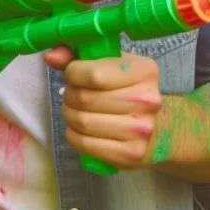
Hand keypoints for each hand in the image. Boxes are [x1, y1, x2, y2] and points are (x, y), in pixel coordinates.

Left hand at [45, 48, 161, 169]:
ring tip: (72, 111)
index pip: (94, 74)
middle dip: (69, 96)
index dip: (73, 74)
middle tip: (70, 96)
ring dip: (69, 116)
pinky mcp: (131, 154)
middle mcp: (147, 100)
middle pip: (86, 99)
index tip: (72, 75)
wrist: (159, 129)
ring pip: (84, 122)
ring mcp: (141, 129)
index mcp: (144, 71)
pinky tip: (77, 129)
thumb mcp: (111, 65)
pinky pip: (87, 144)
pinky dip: (73, 136)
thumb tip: (50, 56)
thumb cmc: (128, 90)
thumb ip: (79, 56)